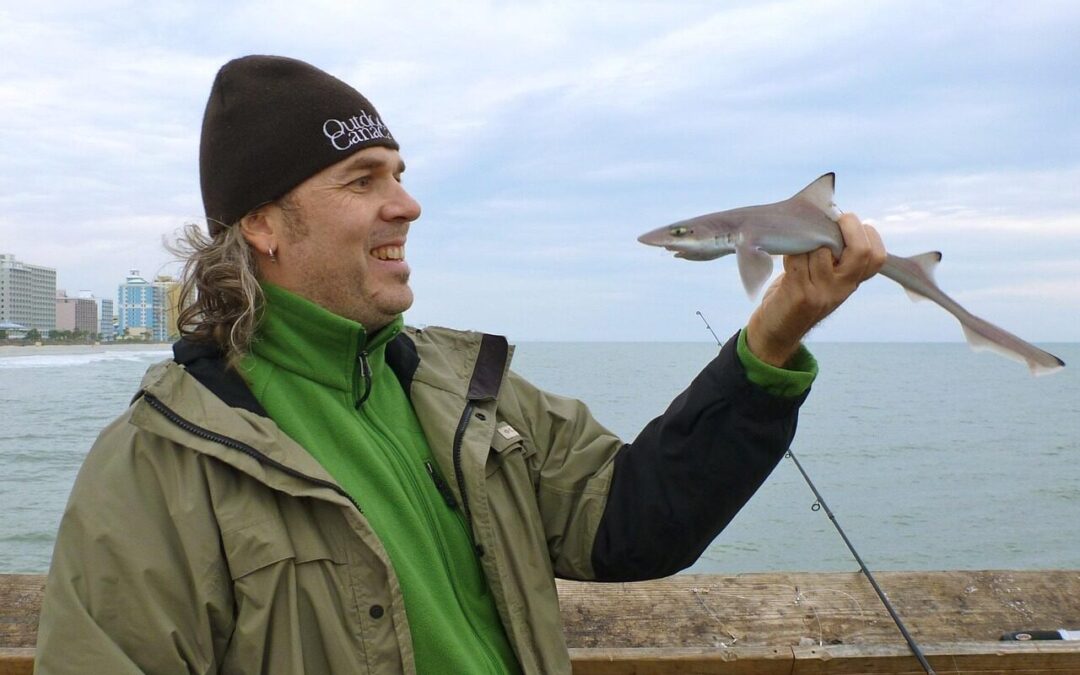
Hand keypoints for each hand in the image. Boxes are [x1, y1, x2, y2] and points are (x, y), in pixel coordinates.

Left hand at [746, 213, 885, 366]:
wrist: (776, 332)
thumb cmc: (798, 294)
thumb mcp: (824, 278)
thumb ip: (833, 256)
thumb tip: (829, 217)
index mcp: (851, 282)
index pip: (877, 257)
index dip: (868, 235)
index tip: (848, 226)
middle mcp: (842, 288)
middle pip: (861, 251)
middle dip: (848, 226)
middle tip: (833, 220)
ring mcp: (822, 292)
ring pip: (821, 250)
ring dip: (808, 238)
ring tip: (799, 243)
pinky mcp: (800, 295)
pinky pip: (798, 259)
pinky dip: (790, 251)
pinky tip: (786, 256)